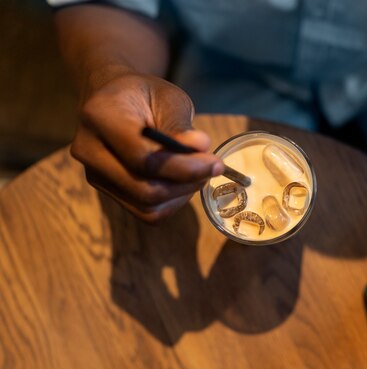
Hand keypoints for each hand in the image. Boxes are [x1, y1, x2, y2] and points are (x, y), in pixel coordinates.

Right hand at [71, 69, 223, 222]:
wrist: (115, 99)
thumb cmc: (145, 95)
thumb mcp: (168, 98)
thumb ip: (181, 125)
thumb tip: (200, 148)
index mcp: (100, 116)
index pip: (144, 158)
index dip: (185, 167)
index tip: (215, 162)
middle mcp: (89, 149)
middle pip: (144, 189)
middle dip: (187, 183)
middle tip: (212, 167)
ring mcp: (94, 174)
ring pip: (146, 206)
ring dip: (182, 194)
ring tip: (197, 171)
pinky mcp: (106, 189)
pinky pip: (144, 212)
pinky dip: (171, 203)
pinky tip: (182, 182)